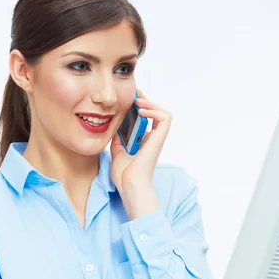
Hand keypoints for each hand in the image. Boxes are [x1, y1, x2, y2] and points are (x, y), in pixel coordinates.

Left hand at [110, 89, 172, 218]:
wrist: (129, 184)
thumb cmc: (124, 175)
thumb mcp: (117, 152)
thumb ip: (118, 141)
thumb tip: (114, 129)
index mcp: (144, 143)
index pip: (147, 120)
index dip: (142, 107)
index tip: (131, 99)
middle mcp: (153, 140)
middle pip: (156, 114)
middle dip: (146, 101)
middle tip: (135, 94)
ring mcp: (157, 139)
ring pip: (164, 114)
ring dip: (151, 104)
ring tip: (138, 102)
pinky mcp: (159, 139)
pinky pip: (165, 118)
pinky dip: (154, 111)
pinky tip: (141, 111)